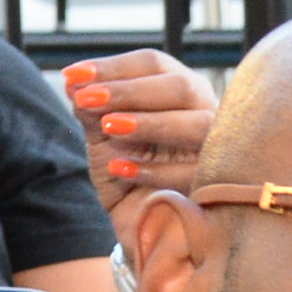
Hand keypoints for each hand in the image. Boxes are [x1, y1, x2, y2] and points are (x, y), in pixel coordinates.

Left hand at [63, 50, 224, 223]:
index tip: (73, 77)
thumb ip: (91, 109)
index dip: (112, 67)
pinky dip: (153, 169)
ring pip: (197, 124)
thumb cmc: (126, 175)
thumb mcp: (101, 138)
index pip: (152, 64)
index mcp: (176, 91)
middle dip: (130, 91)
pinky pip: (192, 172)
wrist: (140, 227)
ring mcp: (217, 149)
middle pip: (179, 86)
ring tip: (109, 129)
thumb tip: (73, 83)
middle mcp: (204, 111)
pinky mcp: (218, 187)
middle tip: (87, 100)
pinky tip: (119, 169)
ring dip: (150, 123)